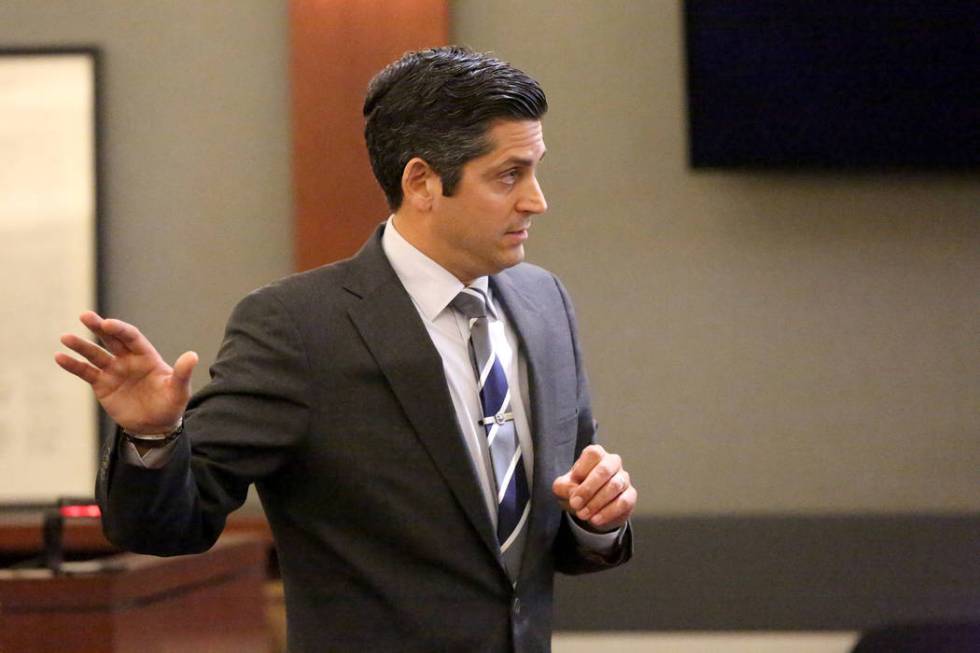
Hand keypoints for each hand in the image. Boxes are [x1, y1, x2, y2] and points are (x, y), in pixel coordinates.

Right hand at [55, 311, 197, 433]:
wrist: (155, 427)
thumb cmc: (170, 405)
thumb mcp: (179, 390)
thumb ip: (182, 373)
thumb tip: (193, 355)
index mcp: (146, 356)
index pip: (131, 337)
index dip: (120, 329)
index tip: (107, 324)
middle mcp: (128, 360)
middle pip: (111, 339)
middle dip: (98, 327)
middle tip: (85, 316)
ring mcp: (114, 371)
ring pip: (95, 354)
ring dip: (81, 346)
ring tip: (66, 338)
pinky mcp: (102, 385)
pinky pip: (86, 372)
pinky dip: (73, 365)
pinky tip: (60, 357)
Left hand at [552, 444, 635, 532]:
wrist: (590, 509)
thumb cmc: (576, 490)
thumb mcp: (563, 487)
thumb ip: (563, 486)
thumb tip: (574, 492)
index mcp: (596, 454)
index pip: (592, 454)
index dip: (580, 471)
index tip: (570, 488)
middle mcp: (612, 462)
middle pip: (604, 470)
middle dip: (588, 489)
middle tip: (576, 504)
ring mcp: (624, 478)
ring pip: (615, 486)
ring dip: (596, 503)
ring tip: (583, 514)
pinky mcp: (630, 495)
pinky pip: (623, 502)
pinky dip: (608, 512)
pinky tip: (595, 519)